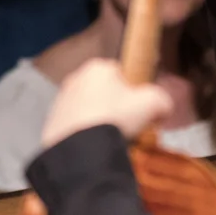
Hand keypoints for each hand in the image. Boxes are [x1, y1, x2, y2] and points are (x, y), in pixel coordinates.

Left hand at [40, 60, 174, 148]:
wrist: (80, 148)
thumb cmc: (116, 117)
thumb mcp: (152, 104)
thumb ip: (162, 99)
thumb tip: (163, 106)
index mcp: (99, 66)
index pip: (121, 73)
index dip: (134, 92)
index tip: (139, 111)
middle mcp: (76, 77)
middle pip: (103, 90)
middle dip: (114, 105)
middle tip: (126, 127)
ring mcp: (61, 98)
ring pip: (88, 107)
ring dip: (97, 119)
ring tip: (109, 140)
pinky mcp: (51, 120)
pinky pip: (74, 124)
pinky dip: (83, 133)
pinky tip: (93, 146)